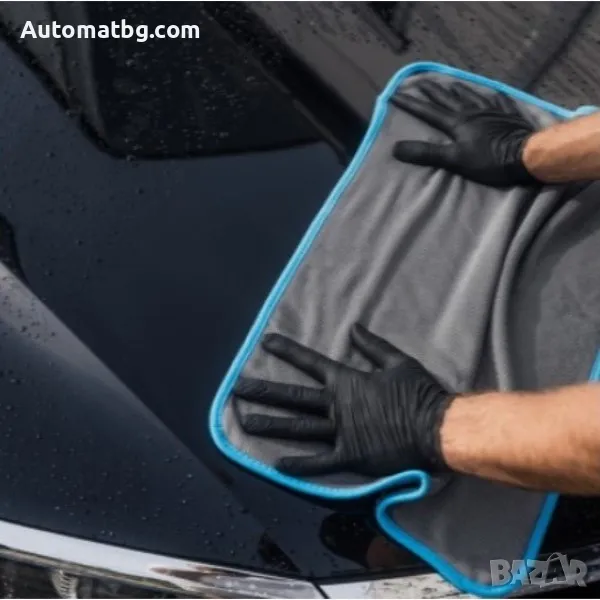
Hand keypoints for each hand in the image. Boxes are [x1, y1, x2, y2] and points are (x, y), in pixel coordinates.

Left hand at [233, 324, 454, 476]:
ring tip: (245, 422)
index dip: (287, 350)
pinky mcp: (350, 457)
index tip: (265, 342)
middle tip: (238, 388)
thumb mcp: (398, 362)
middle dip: (264, 391)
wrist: (437, 429)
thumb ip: (373, 345)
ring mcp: (341, 432)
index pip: (310, 362)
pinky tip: (277, 464)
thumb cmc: (419, 393)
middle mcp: (337, 406)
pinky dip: (299, 465)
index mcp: (347, 382)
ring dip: (271, 424)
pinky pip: (320, 462)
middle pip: (294, 397)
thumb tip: (353, 327)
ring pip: (298, 427)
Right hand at [392, 80, 539, 186]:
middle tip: (420, 82)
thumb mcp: (454, 160)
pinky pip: (497, 101)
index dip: (411, 104)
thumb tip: (396, 148)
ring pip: (471, 96)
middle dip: (432, 91)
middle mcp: (472, 112)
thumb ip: (427, 153)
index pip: (429, 112)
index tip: (395, 94)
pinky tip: (491, 92)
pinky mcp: (507, 115)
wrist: (527, 155)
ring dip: (458, 90)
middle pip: (448, 99)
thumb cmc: (489, 160)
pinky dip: (490, 96)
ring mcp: (491, 111)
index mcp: (457, 123)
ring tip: (450, 84)